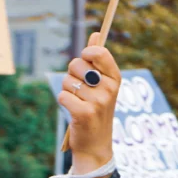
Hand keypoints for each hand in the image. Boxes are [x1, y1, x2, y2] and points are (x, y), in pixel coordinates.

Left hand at [58, 34, 120, 176]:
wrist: (96, 144)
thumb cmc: (96, 109)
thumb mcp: (102, 84)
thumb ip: (98, 60)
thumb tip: (95, 34)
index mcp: (115, 78)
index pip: (99, 52)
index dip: (86, 53)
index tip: (84, 60)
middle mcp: (109, 88)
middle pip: (76, 64)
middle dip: (71, 75)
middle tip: (79, 90)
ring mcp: (98, 101)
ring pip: (66, 81)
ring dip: (67, 90)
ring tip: (77, 102)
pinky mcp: (84, 113)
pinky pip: (62, 95)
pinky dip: (63, 101)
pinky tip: (72, 110)